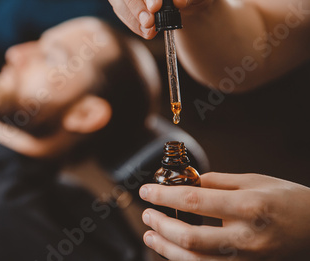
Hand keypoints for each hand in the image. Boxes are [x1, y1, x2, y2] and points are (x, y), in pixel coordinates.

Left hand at [139, 172, 309, 259]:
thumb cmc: (287, 200)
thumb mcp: (254, 181)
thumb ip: (216, 182)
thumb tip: (185, 181)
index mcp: (248, 206)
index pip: (194, 201)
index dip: (164, 196)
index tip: (146, 191)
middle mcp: (246, 238)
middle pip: (190, 238)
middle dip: (160, 225)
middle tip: (146, 214)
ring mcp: (247, 260)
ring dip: (166, 248)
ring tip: (150, 234)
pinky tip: (172, 250)